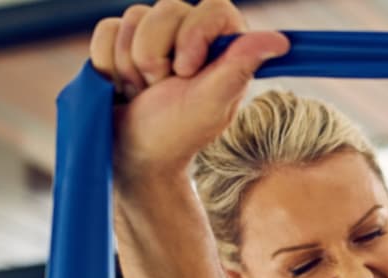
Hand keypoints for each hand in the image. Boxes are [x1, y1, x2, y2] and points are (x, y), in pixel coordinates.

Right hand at [89, 0, 288, 181]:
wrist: (132, 154)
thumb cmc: (176, 133)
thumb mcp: (210, 103)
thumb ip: (239, 67)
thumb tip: (280, 41)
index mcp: (222, 46)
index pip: (213, 7)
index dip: (193, 35)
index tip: (185, 72)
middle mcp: (190, 34)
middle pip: (166, 8)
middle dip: (156, 57)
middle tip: (162, 89)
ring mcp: (154, 35)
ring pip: (133, 17)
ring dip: (131, 65)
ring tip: (142, 92)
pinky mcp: (121, 41)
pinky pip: (107, 29)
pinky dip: (108, 63)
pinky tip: (121, 87)